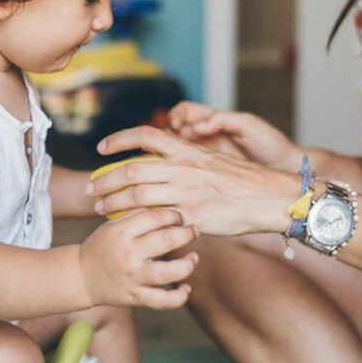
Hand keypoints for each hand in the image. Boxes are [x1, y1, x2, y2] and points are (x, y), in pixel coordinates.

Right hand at [78, 208, 199, 309]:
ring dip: (188, 264)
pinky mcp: (136, 297)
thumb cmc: (101, 247)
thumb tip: (166, 206)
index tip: (180, 217)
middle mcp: (128, 254)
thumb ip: (136, 215)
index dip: (173, 215)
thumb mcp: (112, 226)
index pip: (155, 217)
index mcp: (122, 232)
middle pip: (166, 240)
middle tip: (193, 231)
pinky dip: (179, 296)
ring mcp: (133, 277)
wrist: (81, 277)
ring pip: (169, 272)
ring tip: (194, 258)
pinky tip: (186, 287)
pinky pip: (163, 301)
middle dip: (186, 234)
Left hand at [88, 126, 300, 236]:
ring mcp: (187, 192)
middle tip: (91, 188)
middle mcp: (183, 167)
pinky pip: (157, 219)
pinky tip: (126, 226)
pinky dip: (137, 222)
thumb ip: (185, 160)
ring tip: (100, 208)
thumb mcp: (211, 159)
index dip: (118, 140)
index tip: (100, 149)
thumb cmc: (242, 181)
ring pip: (137, 194)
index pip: (145, 135)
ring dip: (113, 202)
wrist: (270, 197)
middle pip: (132, 170)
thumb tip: (162, 162)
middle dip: (106, 179)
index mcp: (187, 150)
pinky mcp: (193, 216)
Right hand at [167, 101, 297, 168]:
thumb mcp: (248, 125)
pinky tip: (181, 178)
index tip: (176, 126)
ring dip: (170, 157)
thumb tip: (197, 125)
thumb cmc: (270, 143)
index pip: (183, 112)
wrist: (284, 168)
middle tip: (169, 149)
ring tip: (171, 165)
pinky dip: (179, 172)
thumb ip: (222, 120)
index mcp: (212, 120)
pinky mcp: (208, 174)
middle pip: (173, 132)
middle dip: (166, 138)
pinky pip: (187, 170)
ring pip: (176, 153)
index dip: (175, 116)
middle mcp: (205, 136)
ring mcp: (205, 155)